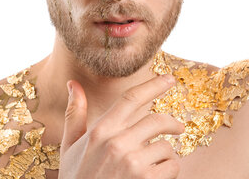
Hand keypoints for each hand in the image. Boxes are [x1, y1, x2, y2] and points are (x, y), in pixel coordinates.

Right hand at [59, 75, 183, 178]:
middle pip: (157, 120)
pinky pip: (172, 166)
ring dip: (165, 155)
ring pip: (166, 147)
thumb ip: (75, 114)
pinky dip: (169, 171)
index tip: (169, 79)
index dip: (153, 85)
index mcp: (100, 131)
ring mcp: (133, 163)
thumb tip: (72, 83)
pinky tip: (156, 178)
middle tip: (178, 128)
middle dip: (172, 123)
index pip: (131, 99)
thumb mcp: (70, 147)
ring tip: (153, 166)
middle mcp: (117, 143)